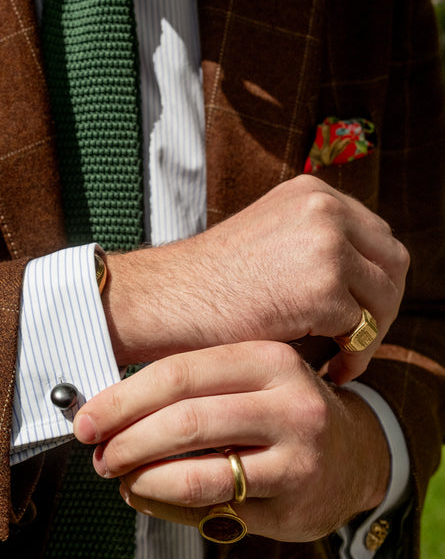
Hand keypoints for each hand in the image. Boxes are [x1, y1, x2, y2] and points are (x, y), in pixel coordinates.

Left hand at [74, 341, 389, 541]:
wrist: (356, 454)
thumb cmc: (282, 409)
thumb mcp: (253, 376)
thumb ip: (196, 381)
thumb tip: (108, 403)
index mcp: (269, 358)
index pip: (180, 372)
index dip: (123, 397)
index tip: (86, 416)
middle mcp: (290, 403)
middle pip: (185, 420)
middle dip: (126, 439)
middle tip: (97, 452)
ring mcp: (297, 456)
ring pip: (195, 472)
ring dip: (141, 477)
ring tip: (118, 475)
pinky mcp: (292, 503)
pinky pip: (211, 509)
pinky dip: (164, 503)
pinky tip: (145, 494)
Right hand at [104, 175, 408, 381]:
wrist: (166, 298)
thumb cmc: (211, 283)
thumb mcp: (270, 240)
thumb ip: (316, 245)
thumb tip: (368, 286)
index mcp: (312, 192)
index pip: (376, 236)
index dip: (374, 279)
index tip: (360, 312)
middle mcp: (325, 208)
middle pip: (392, 262)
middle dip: (383, 306)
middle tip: (358, 338)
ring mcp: (326, 244)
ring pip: (385, 297)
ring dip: (371, 332)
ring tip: (342, 356)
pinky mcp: (323, 287)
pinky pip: (361, 329)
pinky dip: (351, 353)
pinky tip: (329, 366)